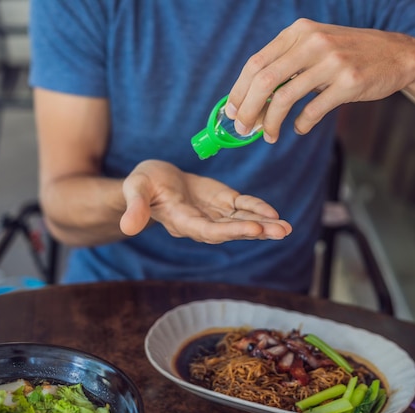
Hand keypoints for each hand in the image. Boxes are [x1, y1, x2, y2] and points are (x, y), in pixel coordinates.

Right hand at [118, 160, 291, 243]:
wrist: (154, 180)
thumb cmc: (142, 183)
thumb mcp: (135, 189)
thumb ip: (135, 207)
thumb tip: (128, 227)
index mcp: (182, 221)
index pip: (208, 230)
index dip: (231, 231)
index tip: (253, 229)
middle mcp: (202, 223)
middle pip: (231, 230)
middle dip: (256, 231)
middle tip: (281, 231)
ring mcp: (214, 213)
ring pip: (241, 221)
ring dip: (265, 225)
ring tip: (286, 228)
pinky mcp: (222, 201)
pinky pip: (242, 207)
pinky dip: (257, 208)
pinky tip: (274, 213)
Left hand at [225, 18, 414, 142]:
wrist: (397, 55)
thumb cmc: (349, 55)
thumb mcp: (316, 47)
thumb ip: (287, 64)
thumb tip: (252, 99)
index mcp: (299, 32)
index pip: (256, 62)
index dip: (239, 90)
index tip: (232, 111)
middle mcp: (312, 42)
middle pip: (264, 80)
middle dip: (248, 109)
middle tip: (243, 129)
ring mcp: (332, 62)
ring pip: (285, 97)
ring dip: (270, 122)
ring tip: (267, 136)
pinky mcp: (349, 83)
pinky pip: (313, 110)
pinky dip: (301, 124)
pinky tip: (299, 129)